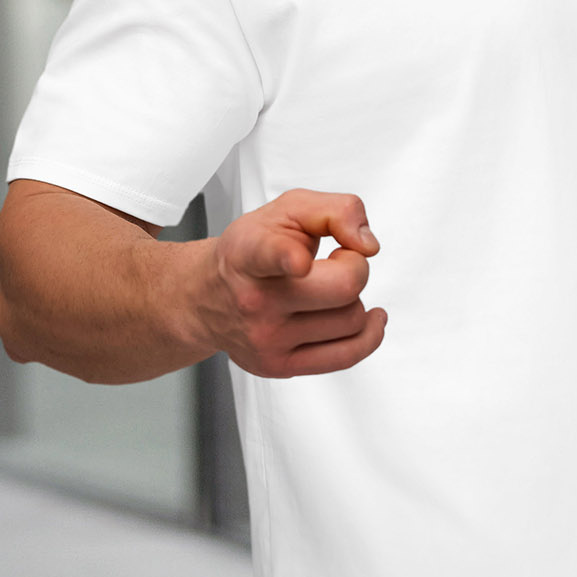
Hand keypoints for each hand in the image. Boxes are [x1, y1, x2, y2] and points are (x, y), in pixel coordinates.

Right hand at [200, 189, 386, 377]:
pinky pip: (349, 355)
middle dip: (356, 267)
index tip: (299, 262)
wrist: (207, 296)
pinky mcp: (280, 367)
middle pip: (342, 288)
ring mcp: (267, 338)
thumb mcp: (289, 209)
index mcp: (250, 254)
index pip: (269, 256)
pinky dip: (369, 334)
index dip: (289, 258)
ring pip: (351, 319)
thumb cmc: (253, 248)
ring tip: (328, 290)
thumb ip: (337, 210)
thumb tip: (367, 245)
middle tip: (339, 260)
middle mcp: (255, 299)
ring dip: (353, 299)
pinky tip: (368, 318)